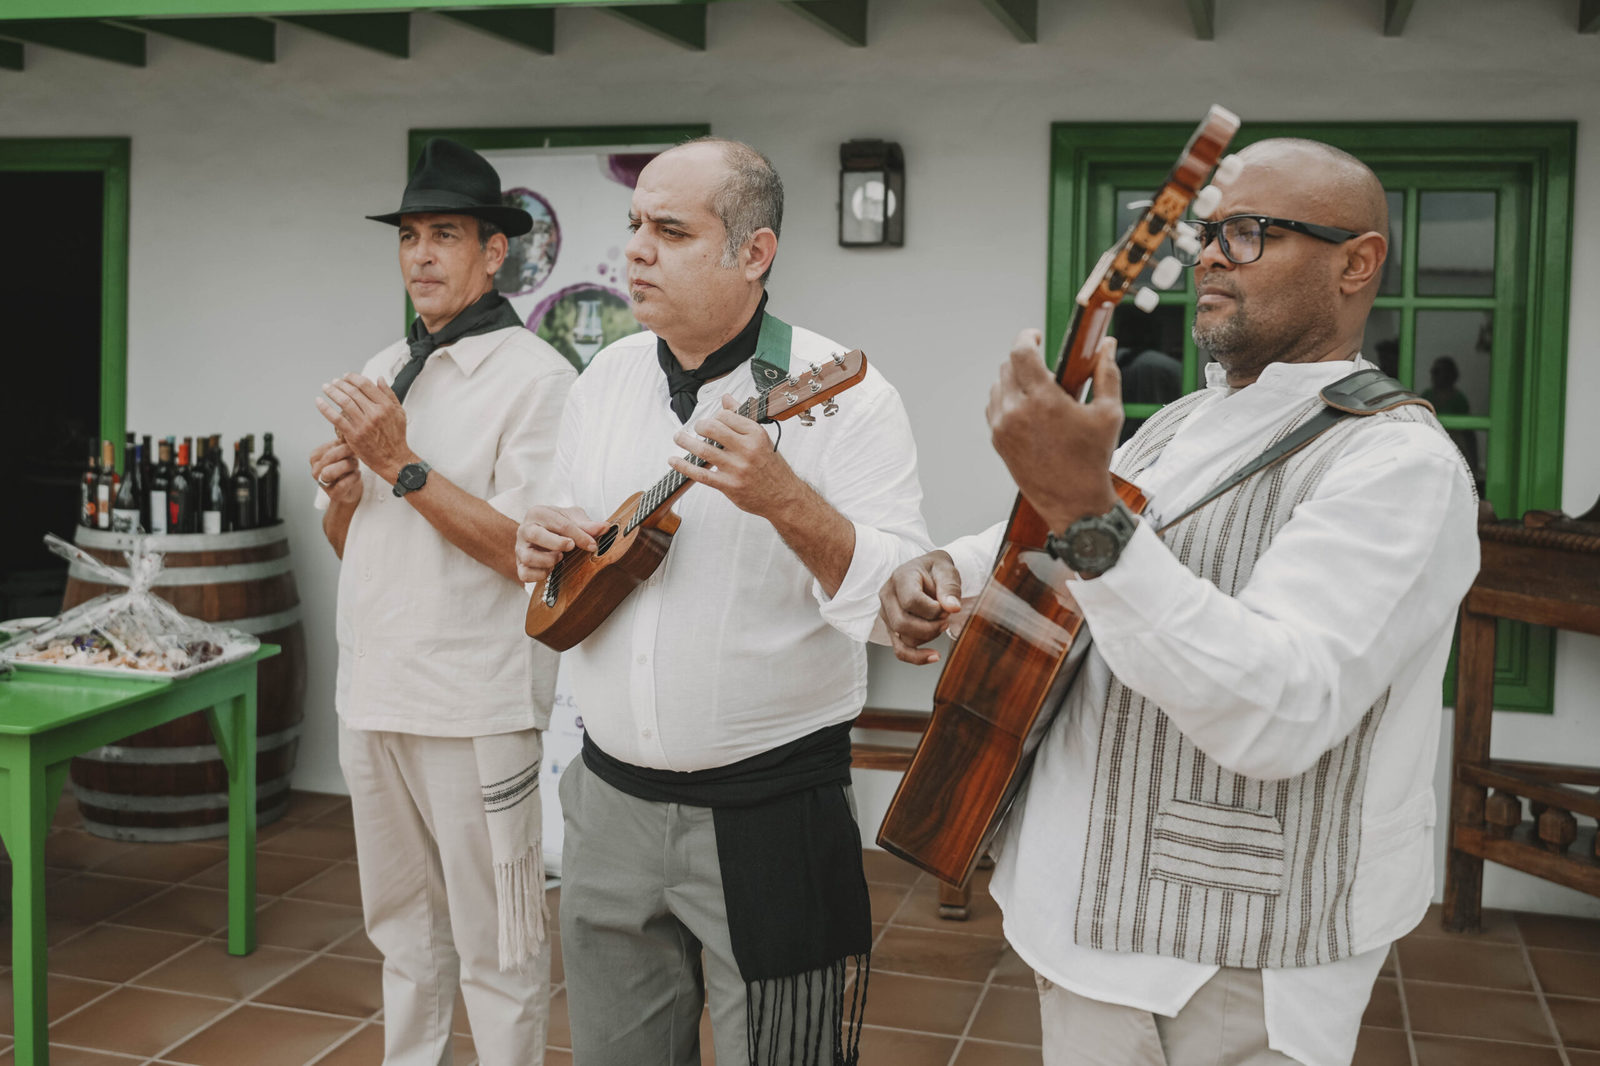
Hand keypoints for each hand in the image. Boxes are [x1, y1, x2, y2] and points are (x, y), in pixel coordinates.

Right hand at [309, 440, 362, 505]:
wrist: (349, 490)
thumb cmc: (346, 467)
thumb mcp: (343, 452)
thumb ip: (343, 442)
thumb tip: (349, 430)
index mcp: (315, 457)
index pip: (329, 446)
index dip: (344, 444)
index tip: (353, 444)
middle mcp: (315, 470)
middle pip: (330, 457)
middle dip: (347, 452)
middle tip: (356, 452)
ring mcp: (322, 483)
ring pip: (331, 471)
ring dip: (348, 465)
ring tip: (355, 464)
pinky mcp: (333, 494)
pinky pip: (342, 484)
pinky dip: (353, 477)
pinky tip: (357, 474)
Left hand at [315, 374, 415, 483]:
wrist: (394, 459)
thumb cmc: (396, 438)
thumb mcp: (399, 412)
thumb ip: (389, 394)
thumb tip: (379, 379)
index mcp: (385, 406)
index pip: (366, 385)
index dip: (353, 377)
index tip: (346, 376)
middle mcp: (374, 413)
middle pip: (353, 391)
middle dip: (340, 383)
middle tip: (334, 381)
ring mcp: (363, 424)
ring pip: (344, 402)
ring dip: (332, 392)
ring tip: (326, 388)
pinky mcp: (353, 435)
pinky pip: (336, 418)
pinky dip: (325, 408)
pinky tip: (319, 402)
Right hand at [515, 505, 608, 584]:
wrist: (543, 531)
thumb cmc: (557, 523)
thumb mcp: (573, 518)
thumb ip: (587, 525)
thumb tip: (605, 527)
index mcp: (538, 513)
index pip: (558, 524)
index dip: (578, 536)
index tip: (592, 545)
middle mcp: (525, 529)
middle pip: (535, 535)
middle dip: (556, 543)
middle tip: (571, 547)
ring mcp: (520, 548)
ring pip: (527, 556)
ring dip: (547, 560)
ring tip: (559, 559)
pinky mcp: (519, 564)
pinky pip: (524, 574)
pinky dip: (539, 575)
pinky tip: (550, 570)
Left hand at [668, 395, 797, 517]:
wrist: (783, 496)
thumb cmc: (771, 466)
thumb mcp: (761, 438)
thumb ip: (742, 417)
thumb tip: (726, 398)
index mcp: (755, 434)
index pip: (726, 415)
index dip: (715, 416)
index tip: (712, 421)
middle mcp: (747, 450)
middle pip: (713, 429)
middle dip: (699, 425)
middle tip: (696, 427)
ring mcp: (737, 468)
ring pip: (703, 450)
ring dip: (685, 441)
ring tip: (678, 437)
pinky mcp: (729, 486)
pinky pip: (701, 474)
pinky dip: (684, 466)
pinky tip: (674, 460)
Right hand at [879, 550, 963, 664]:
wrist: (927, 573)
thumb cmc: (935, 570)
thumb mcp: (946, 569)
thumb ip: (950, 586)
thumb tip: (952, 608)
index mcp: (900, 577)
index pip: (911, 601)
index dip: (932, 610)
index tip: (946, 607)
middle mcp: (887, 596)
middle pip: (902, 623)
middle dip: (930, 627)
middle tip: (946, 619)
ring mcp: (887, 614)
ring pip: (903, 638)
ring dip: (928, 636)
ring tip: (941, 623)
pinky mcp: (892, 628)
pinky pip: (900, 650)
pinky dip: (917, 657)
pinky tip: (934, 656)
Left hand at [987, 331, 1122, 531]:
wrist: (1074, 502)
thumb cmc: (1093, 460)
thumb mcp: (1109, 413)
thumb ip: (1107, 373)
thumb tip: (1107, 345)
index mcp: (1043, 400)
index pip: (1020, 352)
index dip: (1026, 337)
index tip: (1036, 336)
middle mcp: (1016, 412)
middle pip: (1007, 366)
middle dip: (1025, 359)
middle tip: (1044, 365)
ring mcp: (1002, 428)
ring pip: (998, 385)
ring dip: (1014, 379)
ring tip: (1037, 388)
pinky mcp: (997, 441)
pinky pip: (994, 407)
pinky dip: (1006, 399)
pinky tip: (1027, 407)